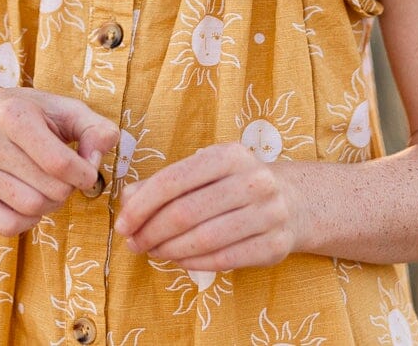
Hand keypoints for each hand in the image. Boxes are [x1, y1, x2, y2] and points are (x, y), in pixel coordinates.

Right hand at [0, 85, 121, 238]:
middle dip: (68, 189)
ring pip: (29, 209)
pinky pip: (7, 226)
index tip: (87, 170)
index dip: (84, 174)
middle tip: (65, 177)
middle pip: (48, 190)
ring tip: (48, 187)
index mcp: (12, 116)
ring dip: (50, 205)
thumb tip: (101, 152)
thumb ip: (93, 127)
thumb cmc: (27, 113)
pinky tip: (29, 200)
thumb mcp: (63, 109)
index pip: (58, 163)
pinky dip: (27, 221)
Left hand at [111, 144, 304, 271]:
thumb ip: (166, 183)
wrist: (294, 202)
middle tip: (134, 243)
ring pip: (204, 239)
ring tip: (153, 252)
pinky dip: (194, 263)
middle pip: (186, 212)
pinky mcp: (275, 246)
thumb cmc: (235, 184)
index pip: (173, 180)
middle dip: (152, 232)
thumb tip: (129, 199)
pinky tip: (179, 260)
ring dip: (170, 250)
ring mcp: (269, 214)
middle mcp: (253, 181)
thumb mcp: (205, 171)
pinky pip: (225, 259)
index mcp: (230, 155)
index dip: (142, 205)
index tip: (123, 224)